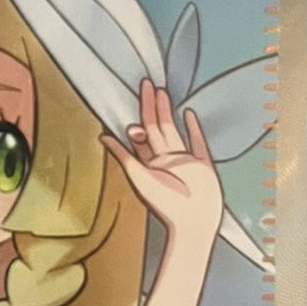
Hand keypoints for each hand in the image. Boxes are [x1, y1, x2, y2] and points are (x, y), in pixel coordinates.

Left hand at [102, 85, 221, 256]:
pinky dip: (194, 128)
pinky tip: (189, 114)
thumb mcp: (139, 175)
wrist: (192, 221)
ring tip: (162, 92)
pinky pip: (198, 142)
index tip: (133, 99)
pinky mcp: (203, 165)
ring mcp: (185, 161)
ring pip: (173, 131)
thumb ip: (123, 155)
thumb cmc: (164, 203)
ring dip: (167, 112)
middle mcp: (165, 160)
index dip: (136, 118)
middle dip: (151, 106)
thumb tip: (102, 136)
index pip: (141, 136)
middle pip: (156, 128)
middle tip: (147, 84)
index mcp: (149, 164)